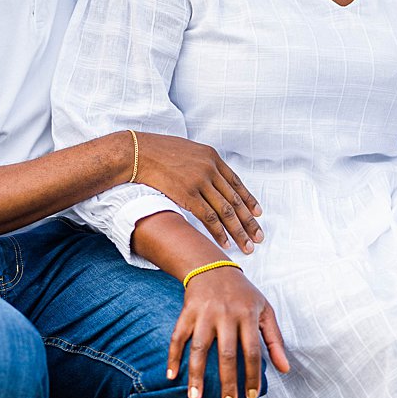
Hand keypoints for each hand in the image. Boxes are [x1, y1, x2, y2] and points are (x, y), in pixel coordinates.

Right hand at [129, 132, 262, 251]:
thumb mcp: (187, 151)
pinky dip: (219, 232)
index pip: (236, 183)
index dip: (249, 201)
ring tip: (248, 246)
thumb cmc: (157, 151)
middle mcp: (210, 169)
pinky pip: (209, 217)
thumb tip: (209, 176)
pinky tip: (225, 243)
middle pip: (235, 200)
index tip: (258, 214)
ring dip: (238, 231)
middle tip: (259, 237)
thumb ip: (202, 163)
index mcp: (212, 157)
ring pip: (226, 211)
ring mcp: (200, 182)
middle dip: (249, 222)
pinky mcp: (187, 194)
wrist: (137, 152)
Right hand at [167, 264, 290, 397]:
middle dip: (227, 382)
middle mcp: (226, 315)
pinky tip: (171, 376)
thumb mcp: (265, 311)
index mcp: (248, 316)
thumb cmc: (243, 294)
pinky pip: (177, 337)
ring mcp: (204, 314)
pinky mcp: (186, 313)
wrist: (213, 268)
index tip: (250, 396)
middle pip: (226, 354)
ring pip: (198, 348)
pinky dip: (172, 356)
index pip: (252, 351)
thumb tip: (285, 370)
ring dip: (196, 374)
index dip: (252, 375)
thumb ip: (275, 340)